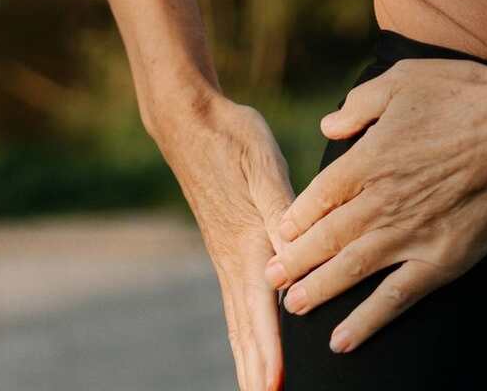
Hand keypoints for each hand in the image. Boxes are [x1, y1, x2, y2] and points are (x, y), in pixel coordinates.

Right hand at [161, 95, 296, 390]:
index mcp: (247, 246)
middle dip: (258, 374)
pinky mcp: (225, 247)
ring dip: (249, 362)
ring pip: (237, 323)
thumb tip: (295, 259)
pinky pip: (235, 306)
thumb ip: (283, 214)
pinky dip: (243, 336)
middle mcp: (234, 261)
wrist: (191, 121)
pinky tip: (249, 344)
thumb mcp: (264, 168)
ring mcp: (226, 257)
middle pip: (246, 333)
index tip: (278, 388)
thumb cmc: (233, 138)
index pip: (262, 314)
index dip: (272, 354)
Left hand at [263, 57, 486, 354]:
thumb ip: (358, 105)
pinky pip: (394, 299)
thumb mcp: (401, 81)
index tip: (279, 233)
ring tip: (292, 306)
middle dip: (293, 261)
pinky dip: (365, 321)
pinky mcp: (440, 261)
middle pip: (325, 238)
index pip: (318, 197)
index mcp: (367, 160)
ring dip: (317, 291)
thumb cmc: (462, 95)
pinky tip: (343, 339)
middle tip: (270, 279)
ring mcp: (408, 235)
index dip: (295, 218)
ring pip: (350, 271)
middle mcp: (379, 202)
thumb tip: (327, 126)